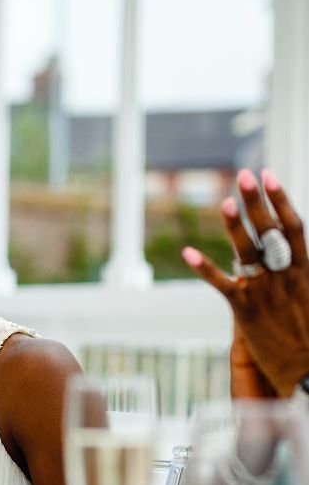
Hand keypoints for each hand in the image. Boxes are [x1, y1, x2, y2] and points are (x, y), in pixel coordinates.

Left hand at [183, 169, 308, 395]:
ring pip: (249, 252)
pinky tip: (187, 252)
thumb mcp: (308, 295)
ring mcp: (265, 292)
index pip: (293, 227)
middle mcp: (285, 276)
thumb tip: (288, 249)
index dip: (281, 199)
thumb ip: (296, 270)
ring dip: (236, 226)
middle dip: (257, 202)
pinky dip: (205, 268)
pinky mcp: (246, 310)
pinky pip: (222, 285)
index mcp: (303, 270)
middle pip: (271, 232)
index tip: (269, 175)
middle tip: (245, 175)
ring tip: (225, 201)